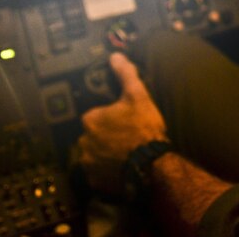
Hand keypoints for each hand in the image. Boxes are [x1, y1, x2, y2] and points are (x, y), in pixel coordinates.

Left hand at [78, 52, 168, 194]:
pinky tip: (123, 169)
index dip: (109, 118)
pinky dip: (107, 172)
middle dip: (105, 137)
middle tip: (125, 138)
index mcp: (90, 120)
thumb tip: (116, 56)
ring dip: (105, 155)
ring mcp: (89, 164)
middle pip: (92, 136)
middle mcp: (83, 142)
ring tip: (125, 155)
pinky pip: (98, 175)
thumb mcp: (138, 96)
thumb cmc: (144, 128)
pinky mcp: (96, 182)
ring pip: (94, 155)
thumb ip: (125, 74)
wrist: (154, 166)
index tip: (123, 122)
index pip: (94, 116)